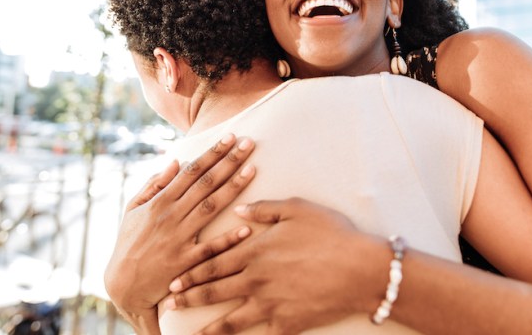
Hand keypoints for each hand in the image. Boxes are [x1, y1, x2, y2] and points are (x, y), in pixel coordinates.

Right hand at [104, 134, 257, 330]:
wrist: (123, 285)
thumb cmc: (129, 243)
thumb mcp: (133, 210)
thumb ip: (154, 185)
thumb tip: (175, 162)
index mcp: (160, 201)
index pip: (191, 171)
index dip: (212, 153)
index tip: (230, 137)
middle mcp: (171, 216)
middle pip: (205, 184)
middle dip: (228, 161)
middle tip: (249, 144)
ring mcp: (179, 239)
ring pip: (211, 208)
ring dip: (233, 188)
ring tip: (252, 170)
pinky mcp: (186, 263)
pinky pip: (211, 248)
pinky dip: (228, 238)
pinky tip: (247, 226)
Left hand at [164, 198, 388, 334]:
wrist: (361, 269)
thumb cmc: (331, 234)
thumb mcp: (296, 209)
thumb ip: (263, 209)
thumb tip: (239, 209)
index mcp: (255, 250)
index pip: (213, 262)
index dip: (191, 272)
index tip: (174, 278)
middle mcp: (256, 279)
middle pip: (213, 291)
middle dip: (189, 297)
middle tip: (170, 302)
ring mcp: (270, 305)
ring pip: (229, 319)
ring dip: (207, 326)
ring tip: (191, 332)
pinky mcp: (287, 324)